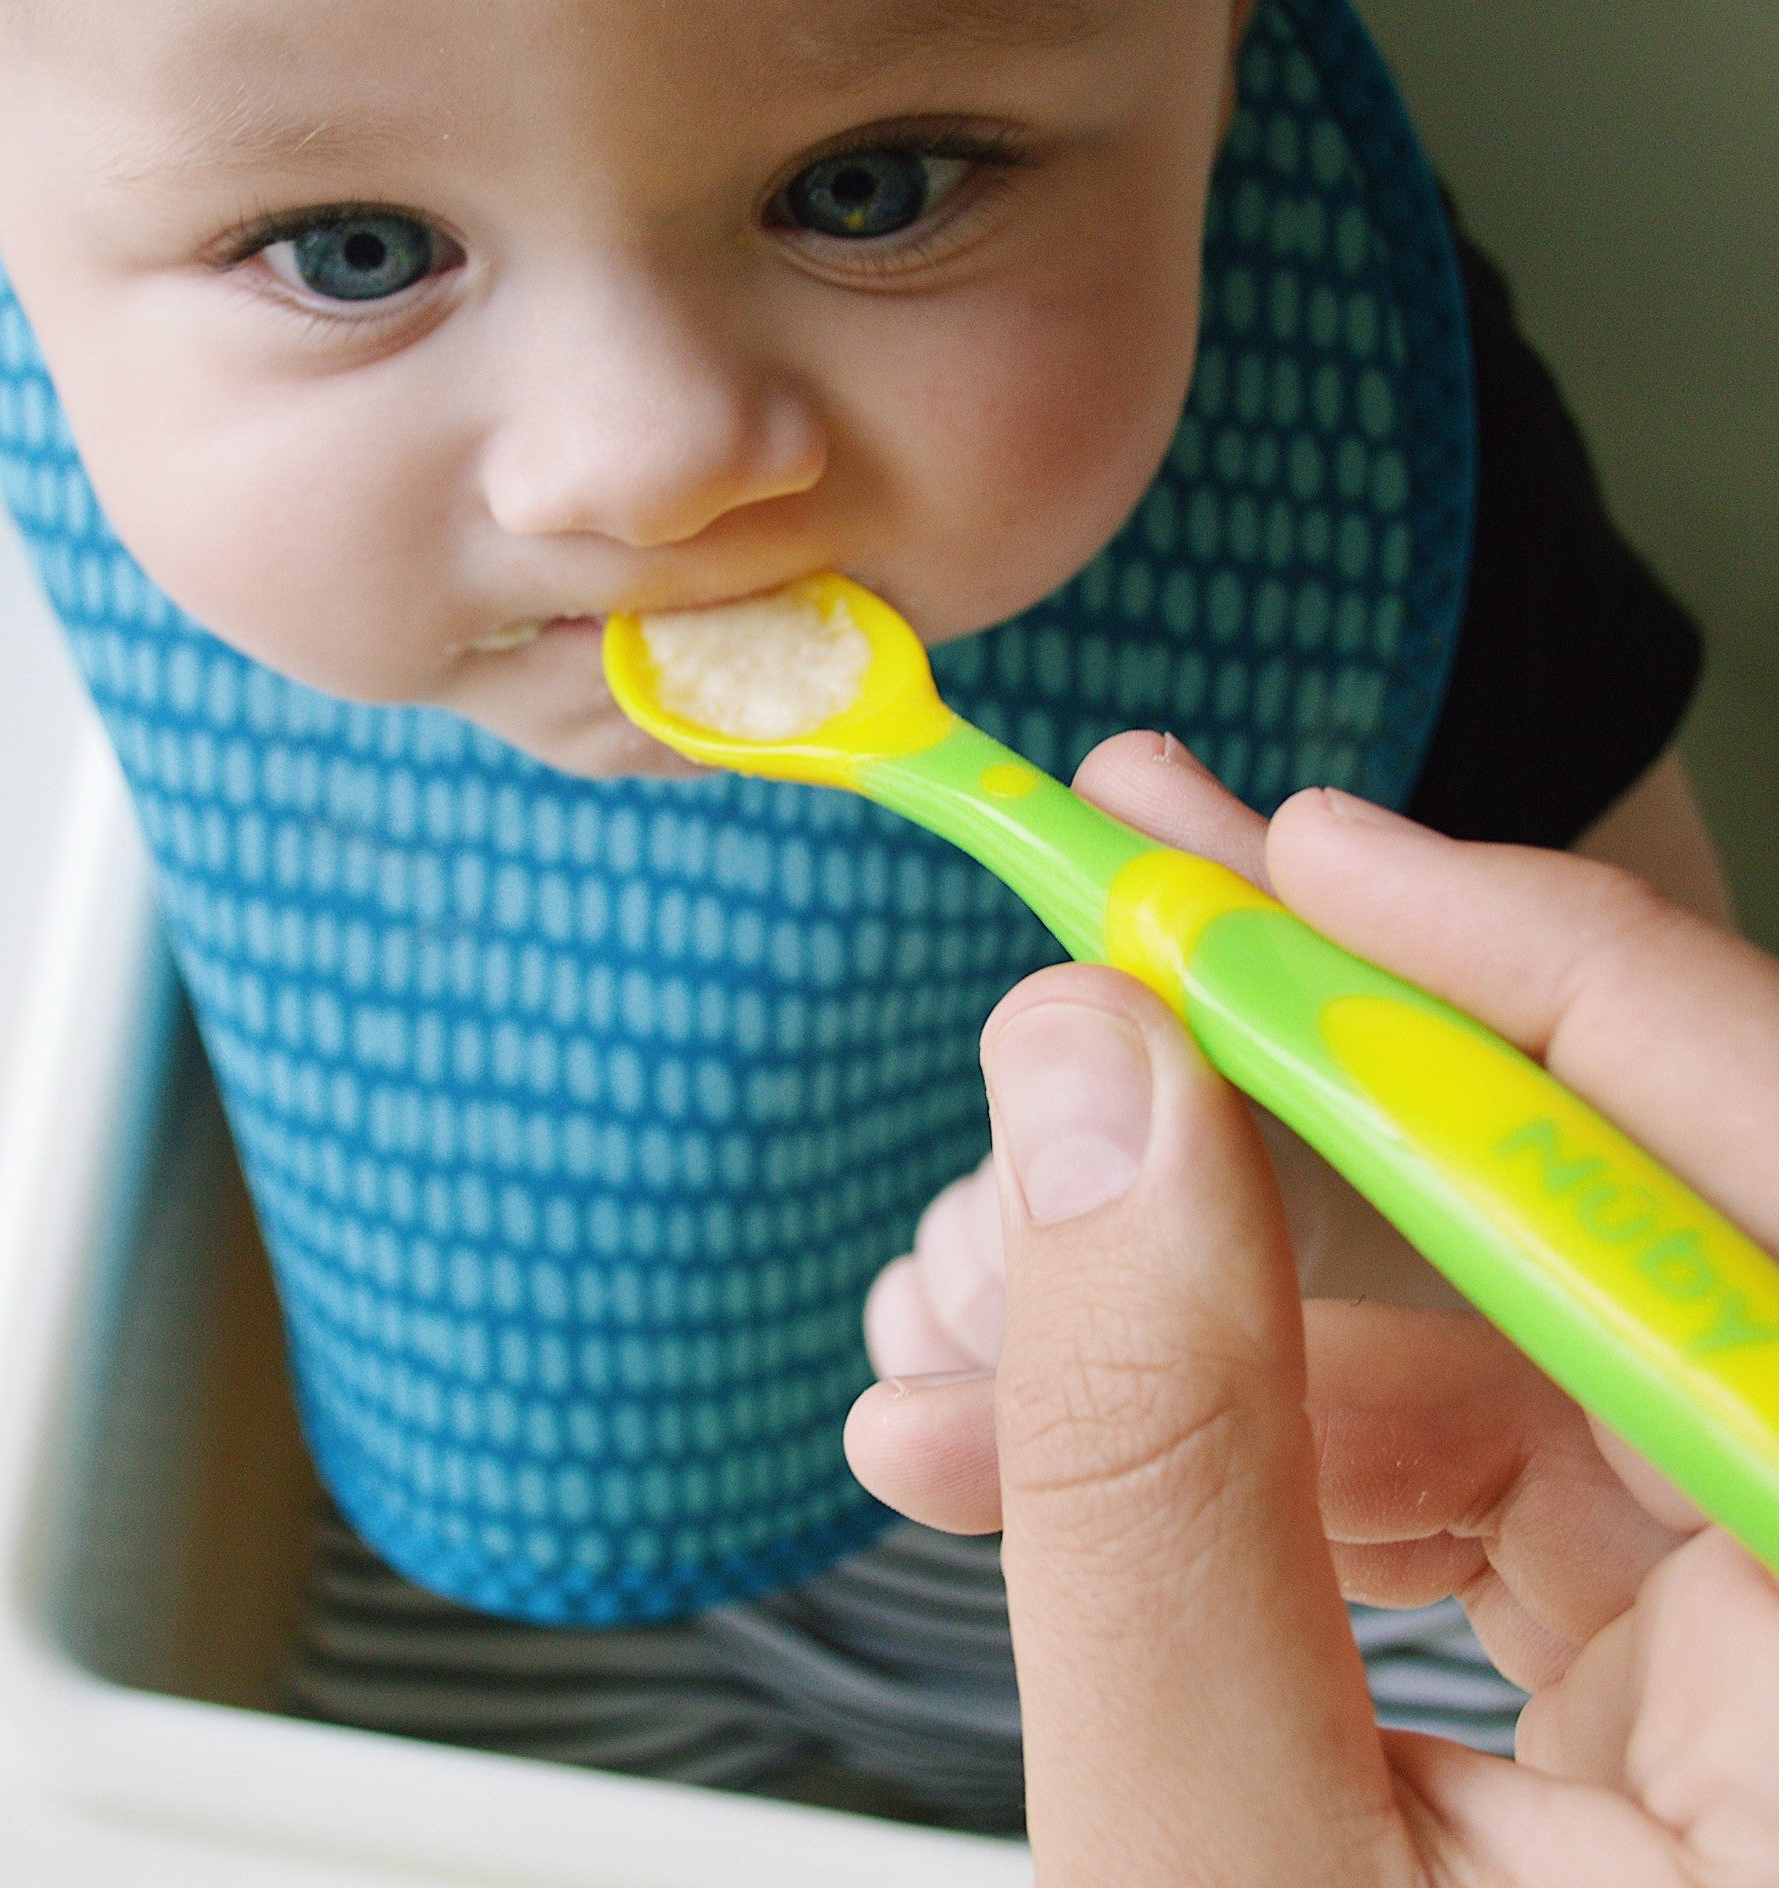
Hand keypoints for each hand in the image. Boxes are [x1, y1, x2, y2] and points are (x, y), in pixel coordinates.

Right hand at [846, 734, 1778, 1882]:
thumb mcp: (1218, 1876)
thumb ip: (1152, 1472)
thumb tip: (1087, 1097)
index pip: (1745, 1188)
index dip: (1507, 975)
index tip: (1273, 849)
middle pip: (1595, 1247)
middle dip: (1267, 1130)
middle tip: (1065, 1000)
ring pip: (1490, 1361)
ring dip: (1185, 1323)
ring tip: (935, 1348)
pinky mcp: (1698, 1700)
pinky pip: (1462, 1480)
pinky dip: (1231, 1446)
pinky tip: (1010, 1455)